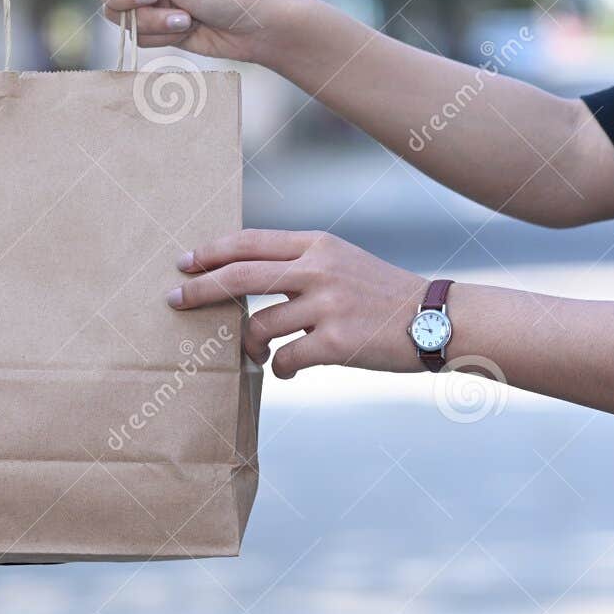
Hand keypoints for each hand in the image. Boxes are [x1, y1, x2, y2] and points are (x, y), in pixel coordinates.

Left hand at [166, 229, 427, 377]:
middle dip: (200, 289)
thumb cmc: (382, 293)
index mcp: (316, 244)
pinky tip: (288, 371)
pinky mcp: (338, 343)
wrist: (438, 319)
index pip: (248, 242)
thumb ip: (298, 262)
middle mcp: (318, 269)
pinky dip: (281, 369)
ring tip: (255, 351)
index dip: (210, 252)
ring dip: (248, 344)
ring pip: (258, 325)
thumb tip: (241, 272)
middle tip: (175, 301)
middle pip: (239, 276)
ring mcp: (328, 305)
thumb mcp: (341, 260)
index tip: (183, 263)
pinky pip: (286, 360)